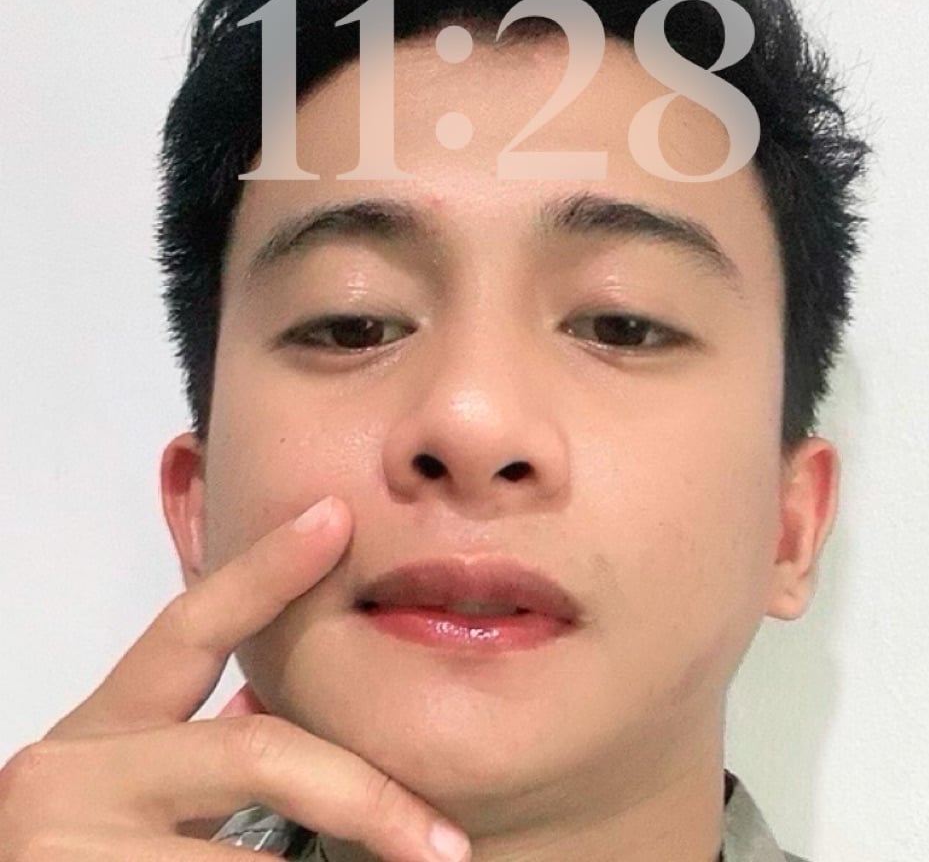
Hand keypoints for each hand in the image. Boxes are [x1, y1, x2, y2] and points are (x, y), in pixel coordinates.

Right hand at [0, 496, 470, 860]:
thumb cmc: (79, 861)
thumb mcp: (127, 796)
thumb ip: (192, 752)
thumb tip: (265, 703)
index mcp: (93, 735)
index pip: (188, 627)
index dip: (265, 569)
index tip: (336, 517)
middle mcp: (66, 777)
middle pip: (255, 749)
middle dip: (365, 795)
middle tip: (447, 842)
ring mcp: (65, 849)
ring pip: (251, 852)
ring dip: (343, 854)